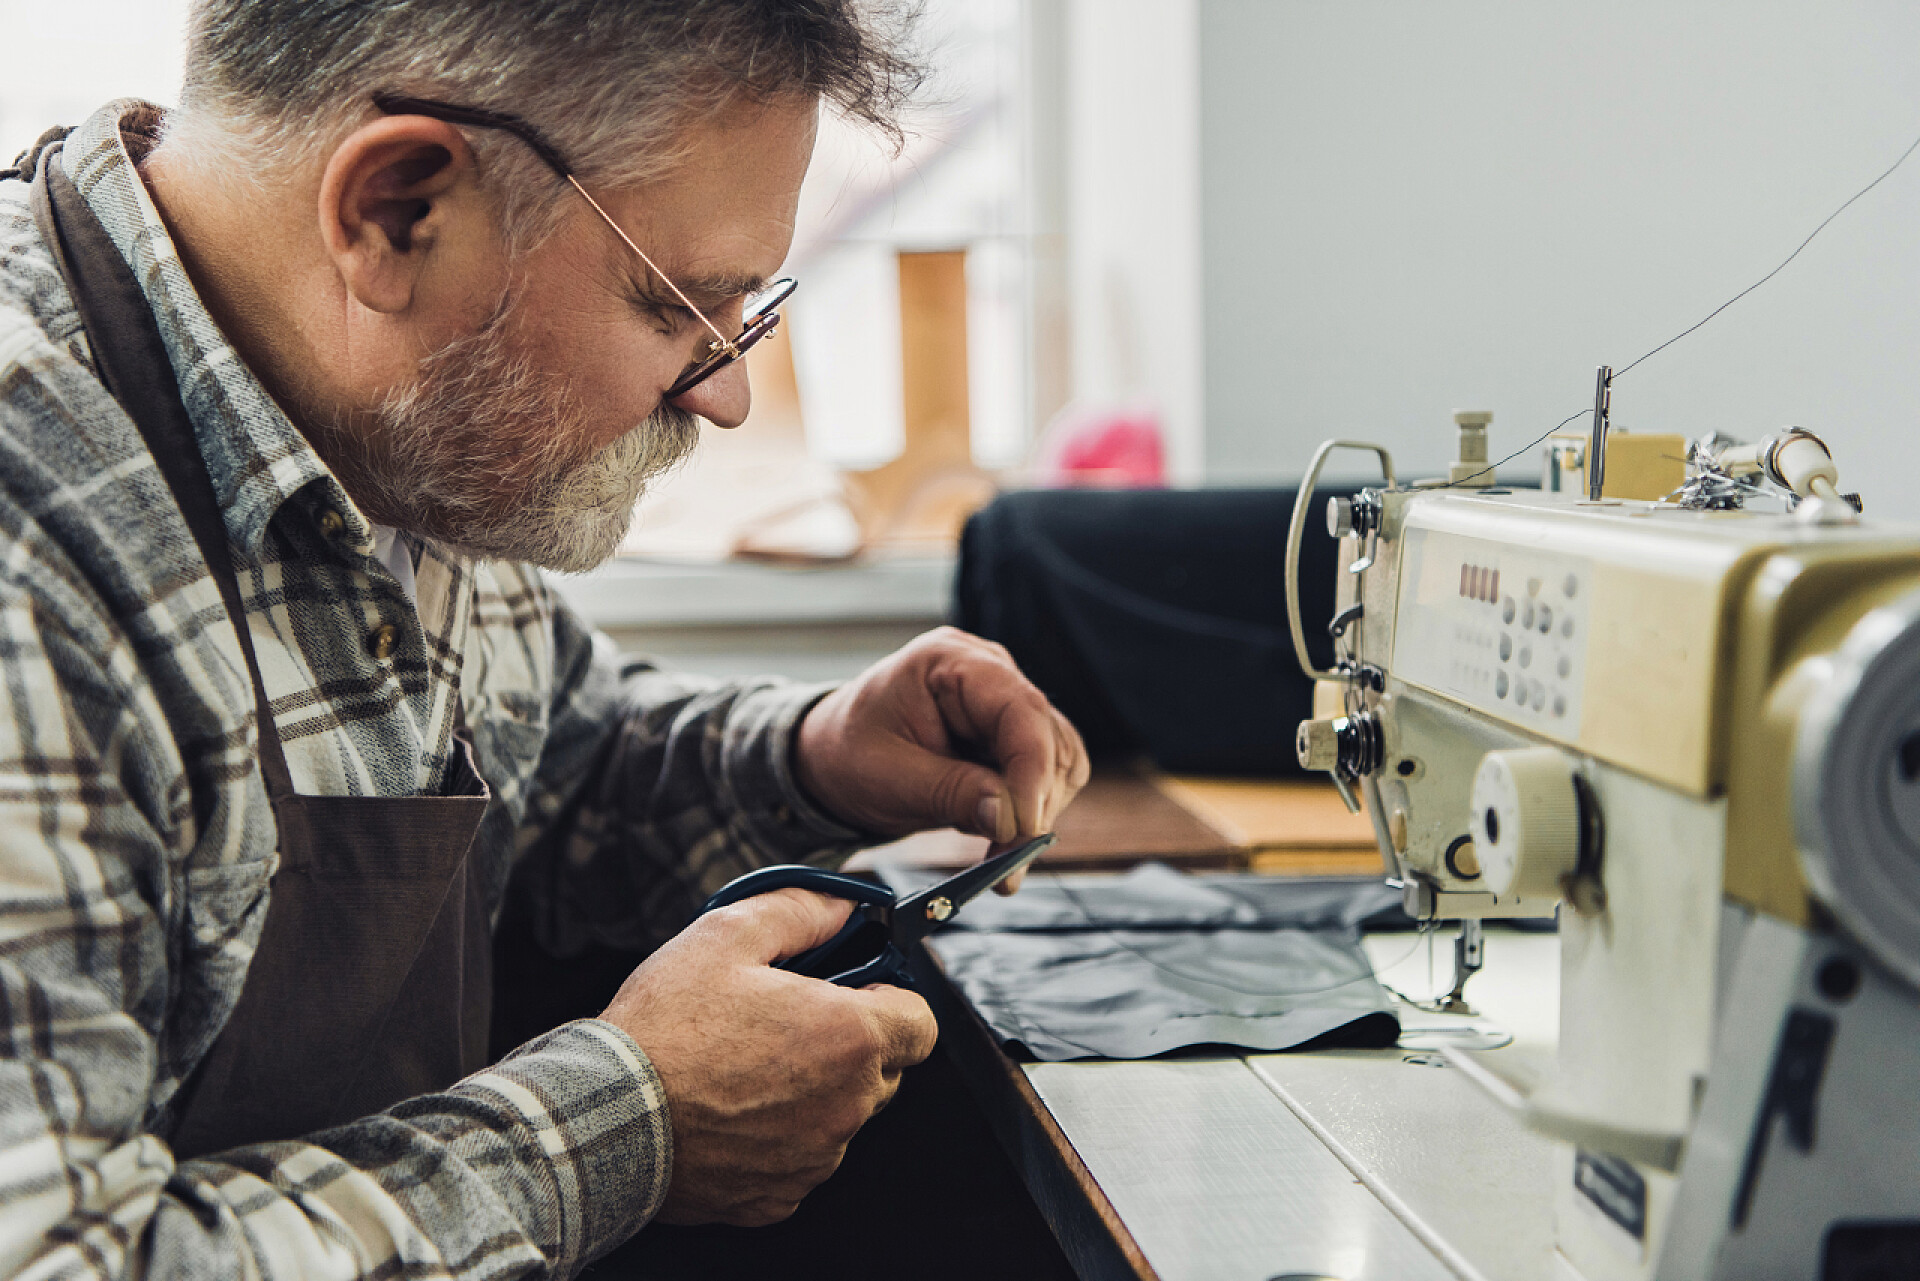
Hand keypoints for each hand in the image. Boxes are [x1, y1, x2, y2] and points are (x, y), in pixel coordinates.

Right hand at [600, 888, 937, 1225]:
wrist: (606, 1115)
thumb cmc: (665, 1027)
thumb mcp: (726, 935)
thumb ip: (799, 911)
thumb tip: (841, 905)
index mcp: (849, 1039)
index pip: (922, 1025)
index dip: (891, 1002)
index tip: (853, 994)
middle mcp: (846, 1106)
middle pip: (883, 1072)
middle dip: (849, 1045)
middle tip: (787, 1023)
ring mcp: (815, 1158)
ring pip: (840, 1117)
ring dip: (814, 1092)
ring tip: (748, 1067)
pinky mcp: (779, 1196)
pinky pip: (801, 1160)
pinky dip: (779, 1138)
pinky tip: (731, 1112)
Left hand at [796, 628, 1088, 890]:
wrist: (832, 758)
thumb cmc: (848, 753)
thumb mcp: (887, 777)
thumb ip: (951, 792)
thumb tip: (1010, 819)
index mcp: (951, 660)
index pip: (1021, 710)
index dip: (1032, 772)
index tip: (1023, 830)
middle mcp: (990, 672)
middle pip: (1050, 737)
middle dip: (1035, 803)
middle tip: (1008, 864)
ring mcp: (1005, 702)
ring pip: (1059, 761)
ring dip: (1037, 813)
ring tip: (998, 856)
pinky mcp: (1011, 736)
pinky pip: (1046, 776)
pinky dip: (1031, 813)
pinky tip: (1000, 837)